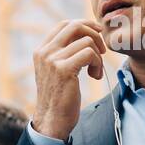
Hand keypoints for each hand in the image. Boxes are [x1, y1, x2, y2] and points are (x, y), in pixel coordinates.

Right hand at [31, 19, 107, 142]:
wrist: (52, 120)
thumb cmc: (59, 97)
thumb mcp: (56, 70)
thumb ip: (63, 53)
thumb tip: (84, 35)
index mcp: (42, 50)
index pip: (64, 24)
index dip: (84, 25)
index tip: (97, 33)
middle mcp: (44, 52)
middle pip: (75, 26)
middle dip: (94, 34)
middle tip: (102, 51)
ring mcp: (52, 60)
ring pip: (86, 42)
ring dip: (98, 56)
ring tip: (95, 72)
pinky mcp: (64, 69)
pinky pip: (90, 54)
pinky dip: (97, 63)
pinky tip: (94, 76)